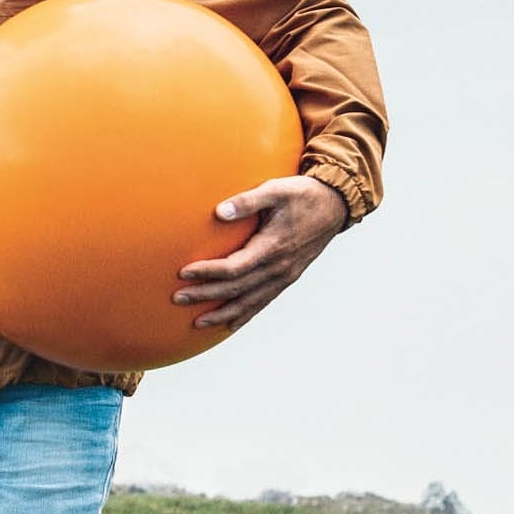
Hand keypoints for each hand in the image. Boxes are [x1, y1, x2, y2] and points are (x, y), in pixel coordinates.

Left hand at [176, 175, 350, 329]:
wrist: (335, 206)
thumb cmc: (302, 194)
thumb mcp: (276, 190)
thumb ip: (248, 200)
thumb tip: (220, 211)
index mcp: (273, 247)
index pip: (234, 267)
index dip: (208, 272)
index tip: (183, 273)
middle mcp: (279, 268)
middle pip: (237, 289)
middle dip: (206, 295)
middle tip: (178, 298)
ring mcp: (285, 276)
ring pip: (250, 302)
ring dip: (223, 313)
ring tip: (198, 322)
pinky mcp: (288, 278)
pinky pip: (264, 301)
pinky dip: (245, 314)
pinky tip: (229, 323)